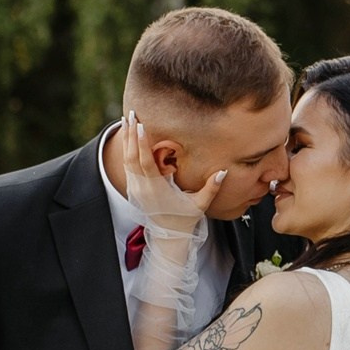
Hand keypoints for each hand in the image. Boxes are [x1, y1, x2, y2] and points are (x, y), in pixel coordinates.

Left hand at [119, 114, 222, 238]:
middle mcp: (142, 188)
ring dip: (126, 140)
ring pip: (126, 160)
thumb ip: (211, 188)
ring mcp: (135, 189)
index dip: (142, 144)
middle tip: (133, 114)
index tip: (142, 126)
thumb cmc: (185, 219)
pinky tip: (128, 136)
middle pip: (132, 158)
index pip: (146, 163)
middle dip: (131, 135)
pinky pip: (126, 165)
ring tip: (128, 119)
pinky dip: (126, 149)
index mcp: (157, 190)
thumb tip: (223, 172)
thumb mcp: (200, 205)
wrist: (167, 235)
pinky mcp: (133, 188)